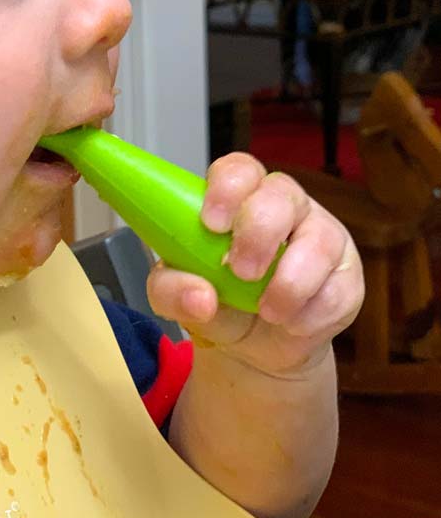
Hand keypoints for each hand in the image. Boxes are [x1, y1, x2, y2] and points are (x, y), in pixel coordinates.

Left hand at [146, 153, 364, 376]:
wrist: (254, 347)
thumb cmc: (217, 300)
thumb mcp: (178, 296)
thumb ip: (171, 290)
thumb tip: (201, 298)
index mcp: (238, 197)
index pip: (239, 169)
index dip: (227, 188)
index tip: (212, 224)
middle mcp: (282, 205)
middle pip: (281, 193)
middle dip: (259, 233)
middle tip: (240, 272)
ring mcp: (320, 235)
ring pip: (320, 240)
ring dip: (290, 282)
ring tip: (267, 312)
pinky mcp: (347, 275)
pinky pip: (338, 288)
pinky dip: (310, 315)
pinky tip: (291, 324)